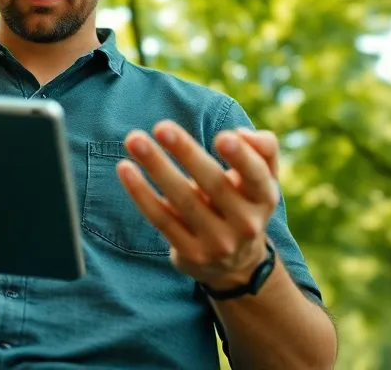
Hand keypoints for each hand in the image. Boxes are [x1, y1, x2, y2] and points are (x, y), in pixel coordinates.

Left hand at [118, 121, 279, 289]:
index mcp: (264, 198)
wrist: (236, 263)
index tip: (222, 136)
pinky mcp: (189, 253)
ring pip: (183, 201)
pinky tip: (125, 169)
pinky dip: (141, 194)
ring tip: (135, 140)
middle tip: (161, 126)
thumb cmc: (243, 202)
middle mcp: (245, 224)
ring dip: (157, 167)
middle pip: (214, 185)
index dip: (242, 158)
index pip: (257, 176)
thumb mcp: (264, 178)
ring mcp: (217, 243)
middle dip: (187, 153)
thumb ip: (263, 149)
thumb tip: (240, 134)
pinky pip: (161, 219)